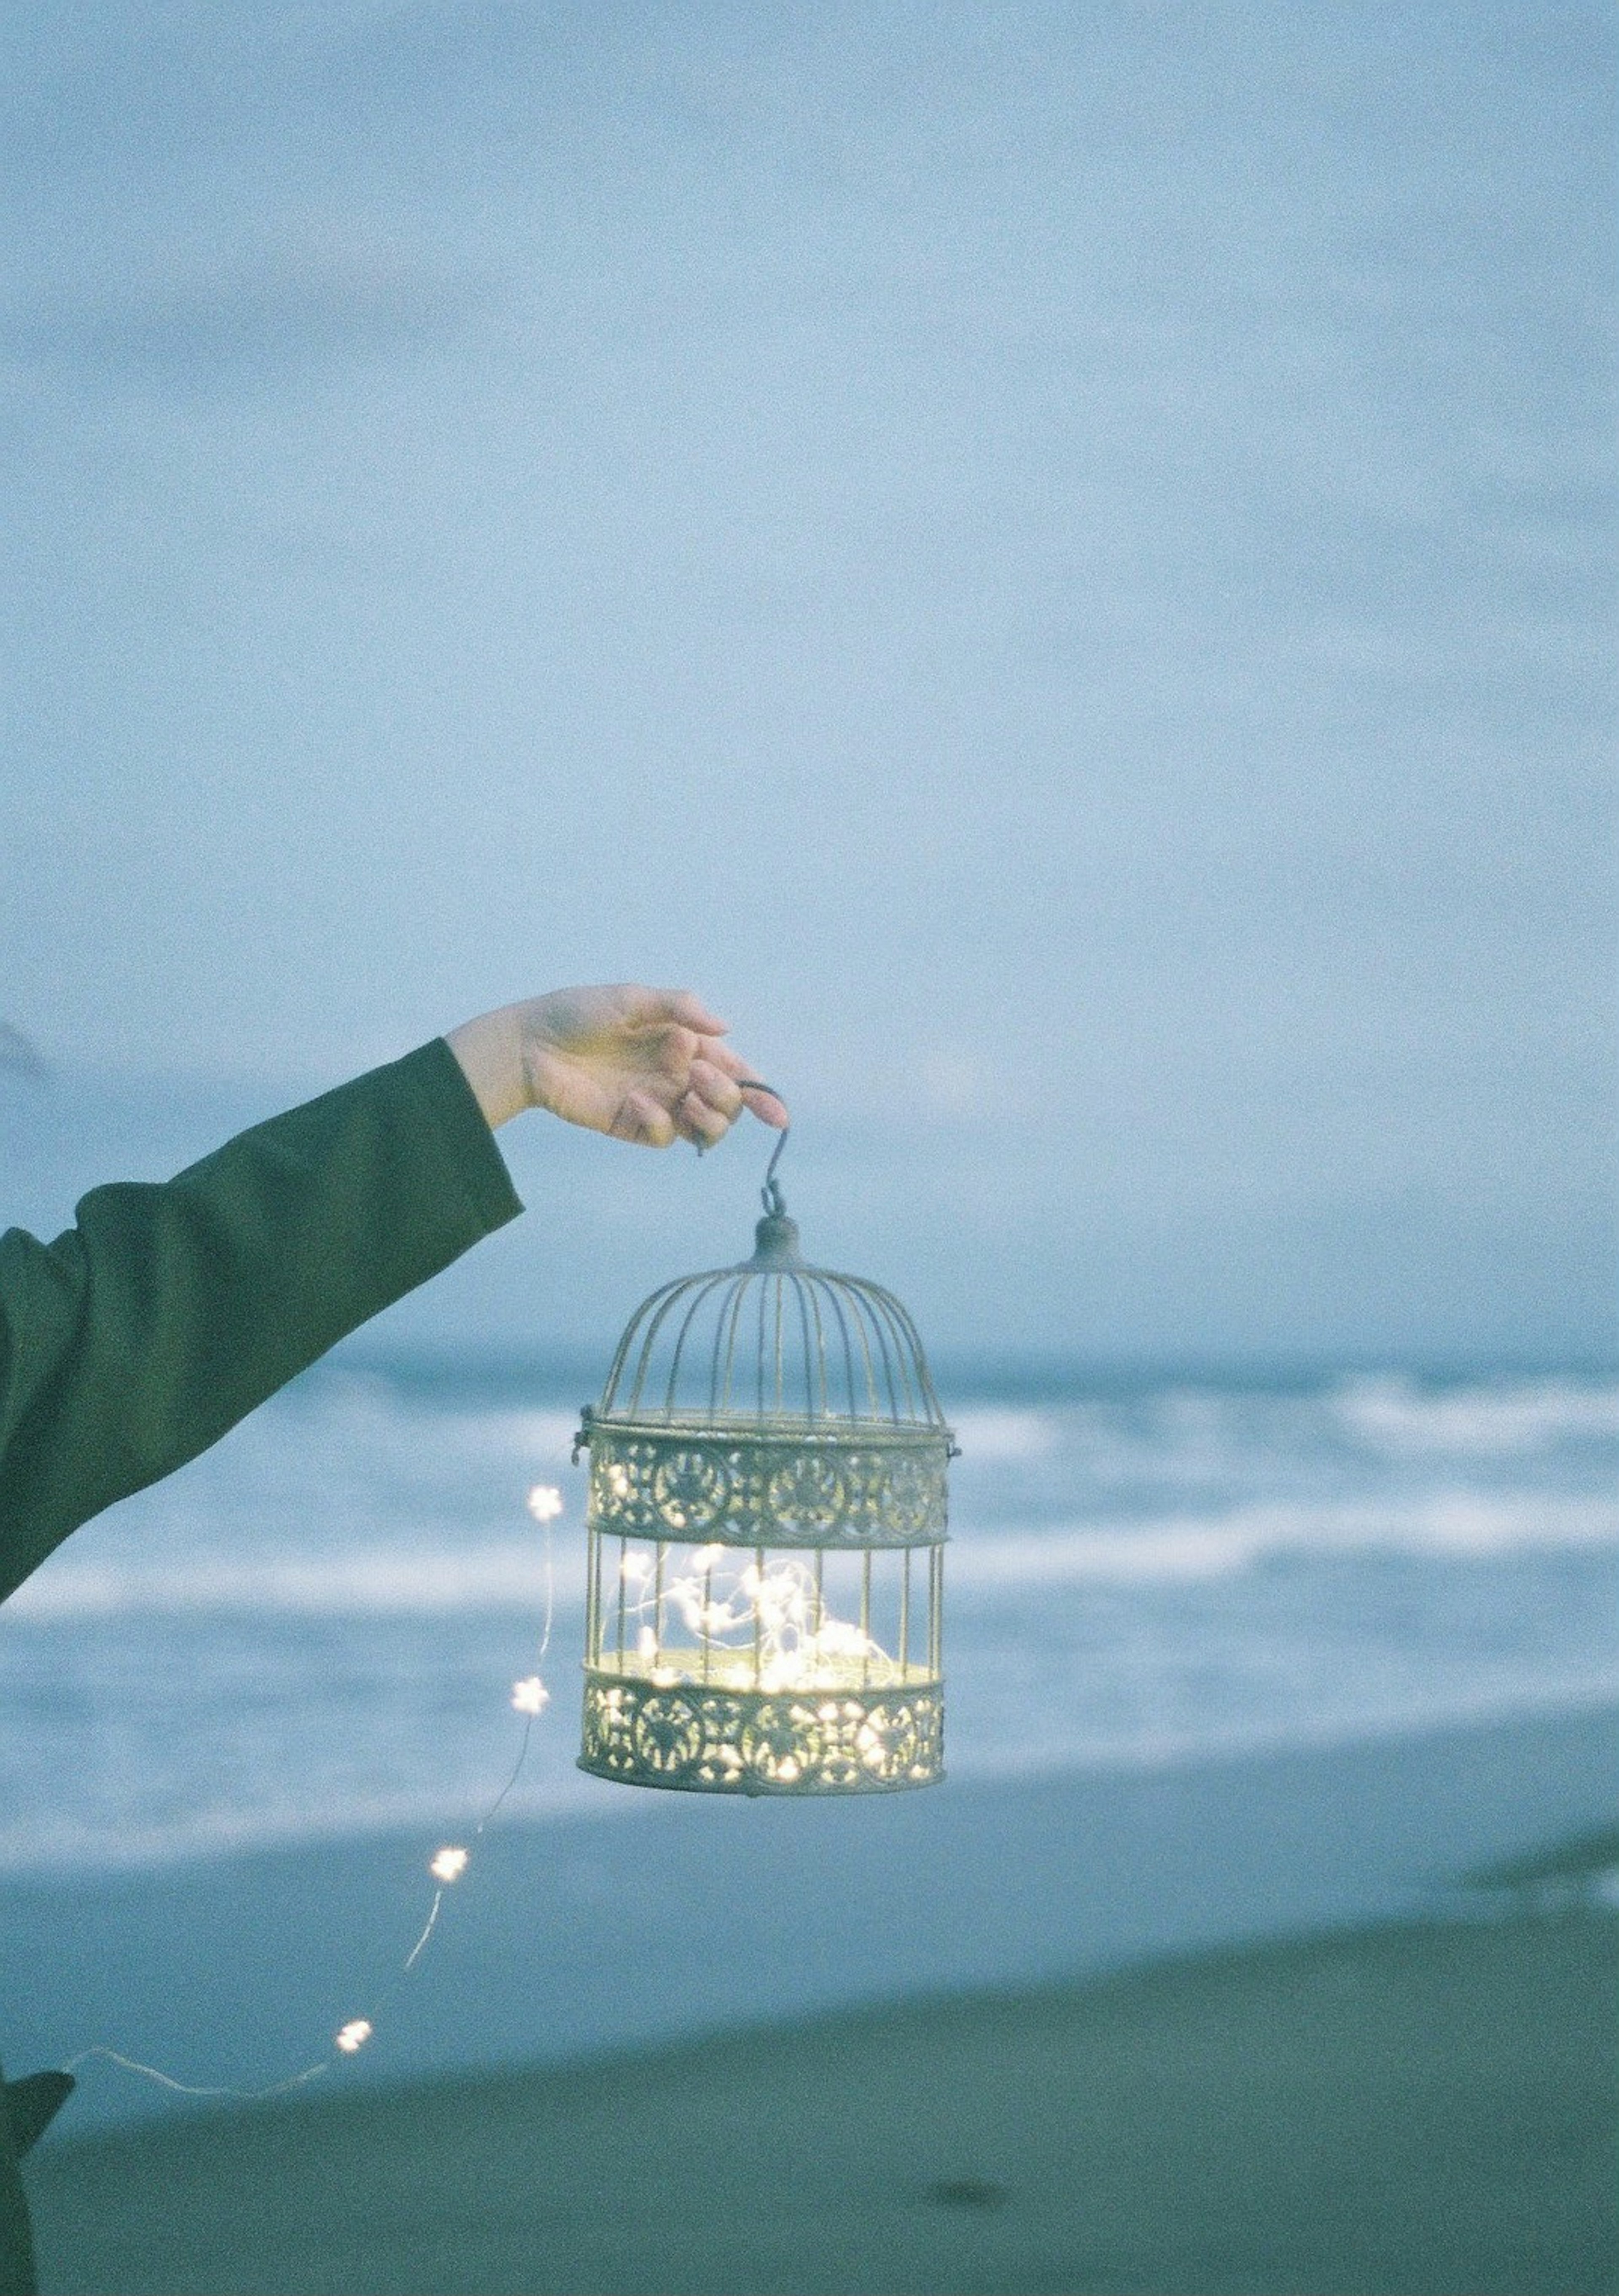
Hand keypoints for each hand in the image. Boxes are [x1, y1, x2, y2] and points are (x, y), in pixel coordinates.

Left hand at [446, 986, 787, 1146]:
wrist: (530, 1044)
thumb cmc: (578, 1013)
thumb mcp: (632, 998)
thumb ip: (681, 1008)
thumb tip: (725, 1029)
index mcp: (685, 1044)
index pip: (734, 1070)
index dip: (759, 1093)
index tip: (775, 1114)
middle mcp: (678, 1075)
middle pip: (728, 1103)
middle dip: (728, 1095)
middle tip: (698, 1077)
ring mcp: (658, 1102)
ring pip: (706, 1128)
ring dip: (710, 1117)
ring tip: (687, 1096)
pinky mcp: (634, 1125)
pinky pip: (666, 1136)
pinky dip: (661, 1122)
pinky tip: (635, 1101)